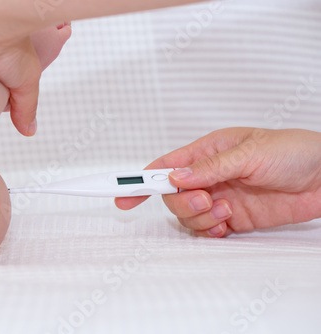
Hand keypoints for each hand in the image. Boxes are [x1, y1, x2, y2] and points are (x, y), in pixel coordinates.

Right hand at [116, 128, 320, 236]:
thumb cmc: (293, 151)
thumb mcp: (249, 152)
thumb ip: (210, 168)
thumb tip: (174, 177)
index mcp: (206, 152)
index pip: (163, 166)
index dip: (138, 179)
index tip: (118, 193)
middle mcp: (208, 176)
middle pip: (171, 196)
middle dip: (182, 202)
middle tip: (206, 200)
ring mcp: (218, 198)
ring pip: (187, 215)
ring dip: (200, 218)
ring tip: (224, 210)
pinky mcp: (232, 218)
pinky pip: (206, 230)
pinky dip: (210, 231)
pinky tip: (226, 224)